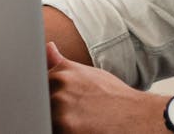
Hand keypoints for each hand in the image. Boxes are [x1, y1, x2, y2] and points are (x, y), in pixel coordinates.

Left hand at [47, 42, 169, 133]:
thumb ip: (62, 64)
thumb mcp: (88, 74)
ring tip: (78, 121)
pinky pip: (51, 129)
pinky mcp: (66, 131)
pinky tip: (80, 128)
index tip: (51, 101)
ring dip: (54, 122)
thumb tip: (48, 48)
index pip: (35, 86)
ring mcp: (61, 112)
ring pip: (45, 119)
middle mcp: (58, 90)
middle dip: (48, 111)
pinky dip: (61, 130)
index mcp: (60, 75)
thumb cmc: (115, 97)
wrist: (138, 117)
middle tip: (74, 113)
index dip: (41, 96)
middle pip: (38, 105)